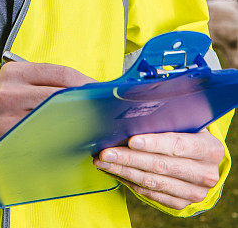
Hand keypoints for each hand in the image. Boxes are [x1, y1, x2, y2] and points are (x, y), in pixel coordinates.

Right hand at [0, 61, 94, 156]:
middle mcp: (11, 91)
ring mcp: (9, 116)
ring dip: (76, 122)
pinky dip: (59, 139)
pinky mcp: (10, 138)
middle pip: (60, 95)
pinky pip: (42, 138)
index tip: (102, 90)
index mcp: (16, 72)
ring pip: (54, 118)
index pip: (60, 73)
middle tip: (102, 111)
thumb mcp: (14, 82)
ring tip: (90, 125)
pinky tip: (70, 140)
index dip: (86, 82)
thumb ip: (43, 82)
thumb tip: (84, 89)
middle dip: (84, 103)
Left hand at [93, 128, 224, 209]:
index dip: (153, 143)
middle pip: (160, 166)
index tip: (131, 141)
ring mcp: (194, 192)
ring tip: (103, 161)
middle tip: (105, 152)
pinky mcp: (182, 203)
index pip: (178, 145)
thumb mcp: (187, 121)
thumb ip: (169, 117)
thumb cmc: (190, 132)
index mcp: (210, 149)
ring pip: (152, 182)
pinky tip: (115, 171)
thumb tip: (133, 110)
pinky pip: (150, 194)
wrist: (204, 160)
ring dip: (124, 171)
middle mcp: (206, 174)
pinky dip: (130, 182)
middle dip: (129, 158)